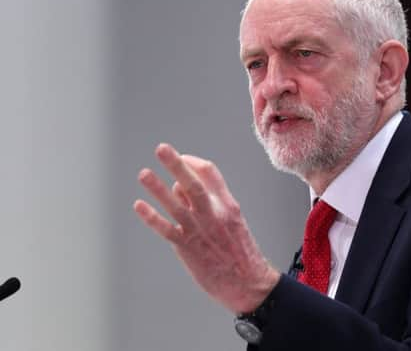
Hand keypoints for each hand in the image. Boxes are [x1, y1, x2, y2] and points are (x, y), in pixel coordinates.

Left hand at [134, 143, 279, 313]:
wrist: (249, 283)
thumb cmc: (240, 252)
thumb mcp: (232, 222)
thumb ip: (208, 204)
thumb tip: (178, 188)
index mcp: (228, 205)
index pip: (211, 174)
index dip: (193, 162)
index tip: (181, 157)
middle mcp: (215, 214)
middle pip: (194, 183)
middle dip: (176, 165)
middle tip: (161, 148)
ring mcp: (201, 231)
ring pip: (176, 205)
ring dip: (158, 188)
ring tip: (144, 174)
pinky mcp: (189, 248)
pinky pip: (167, 229)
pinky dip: (152, 217)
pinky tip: (139, 205)